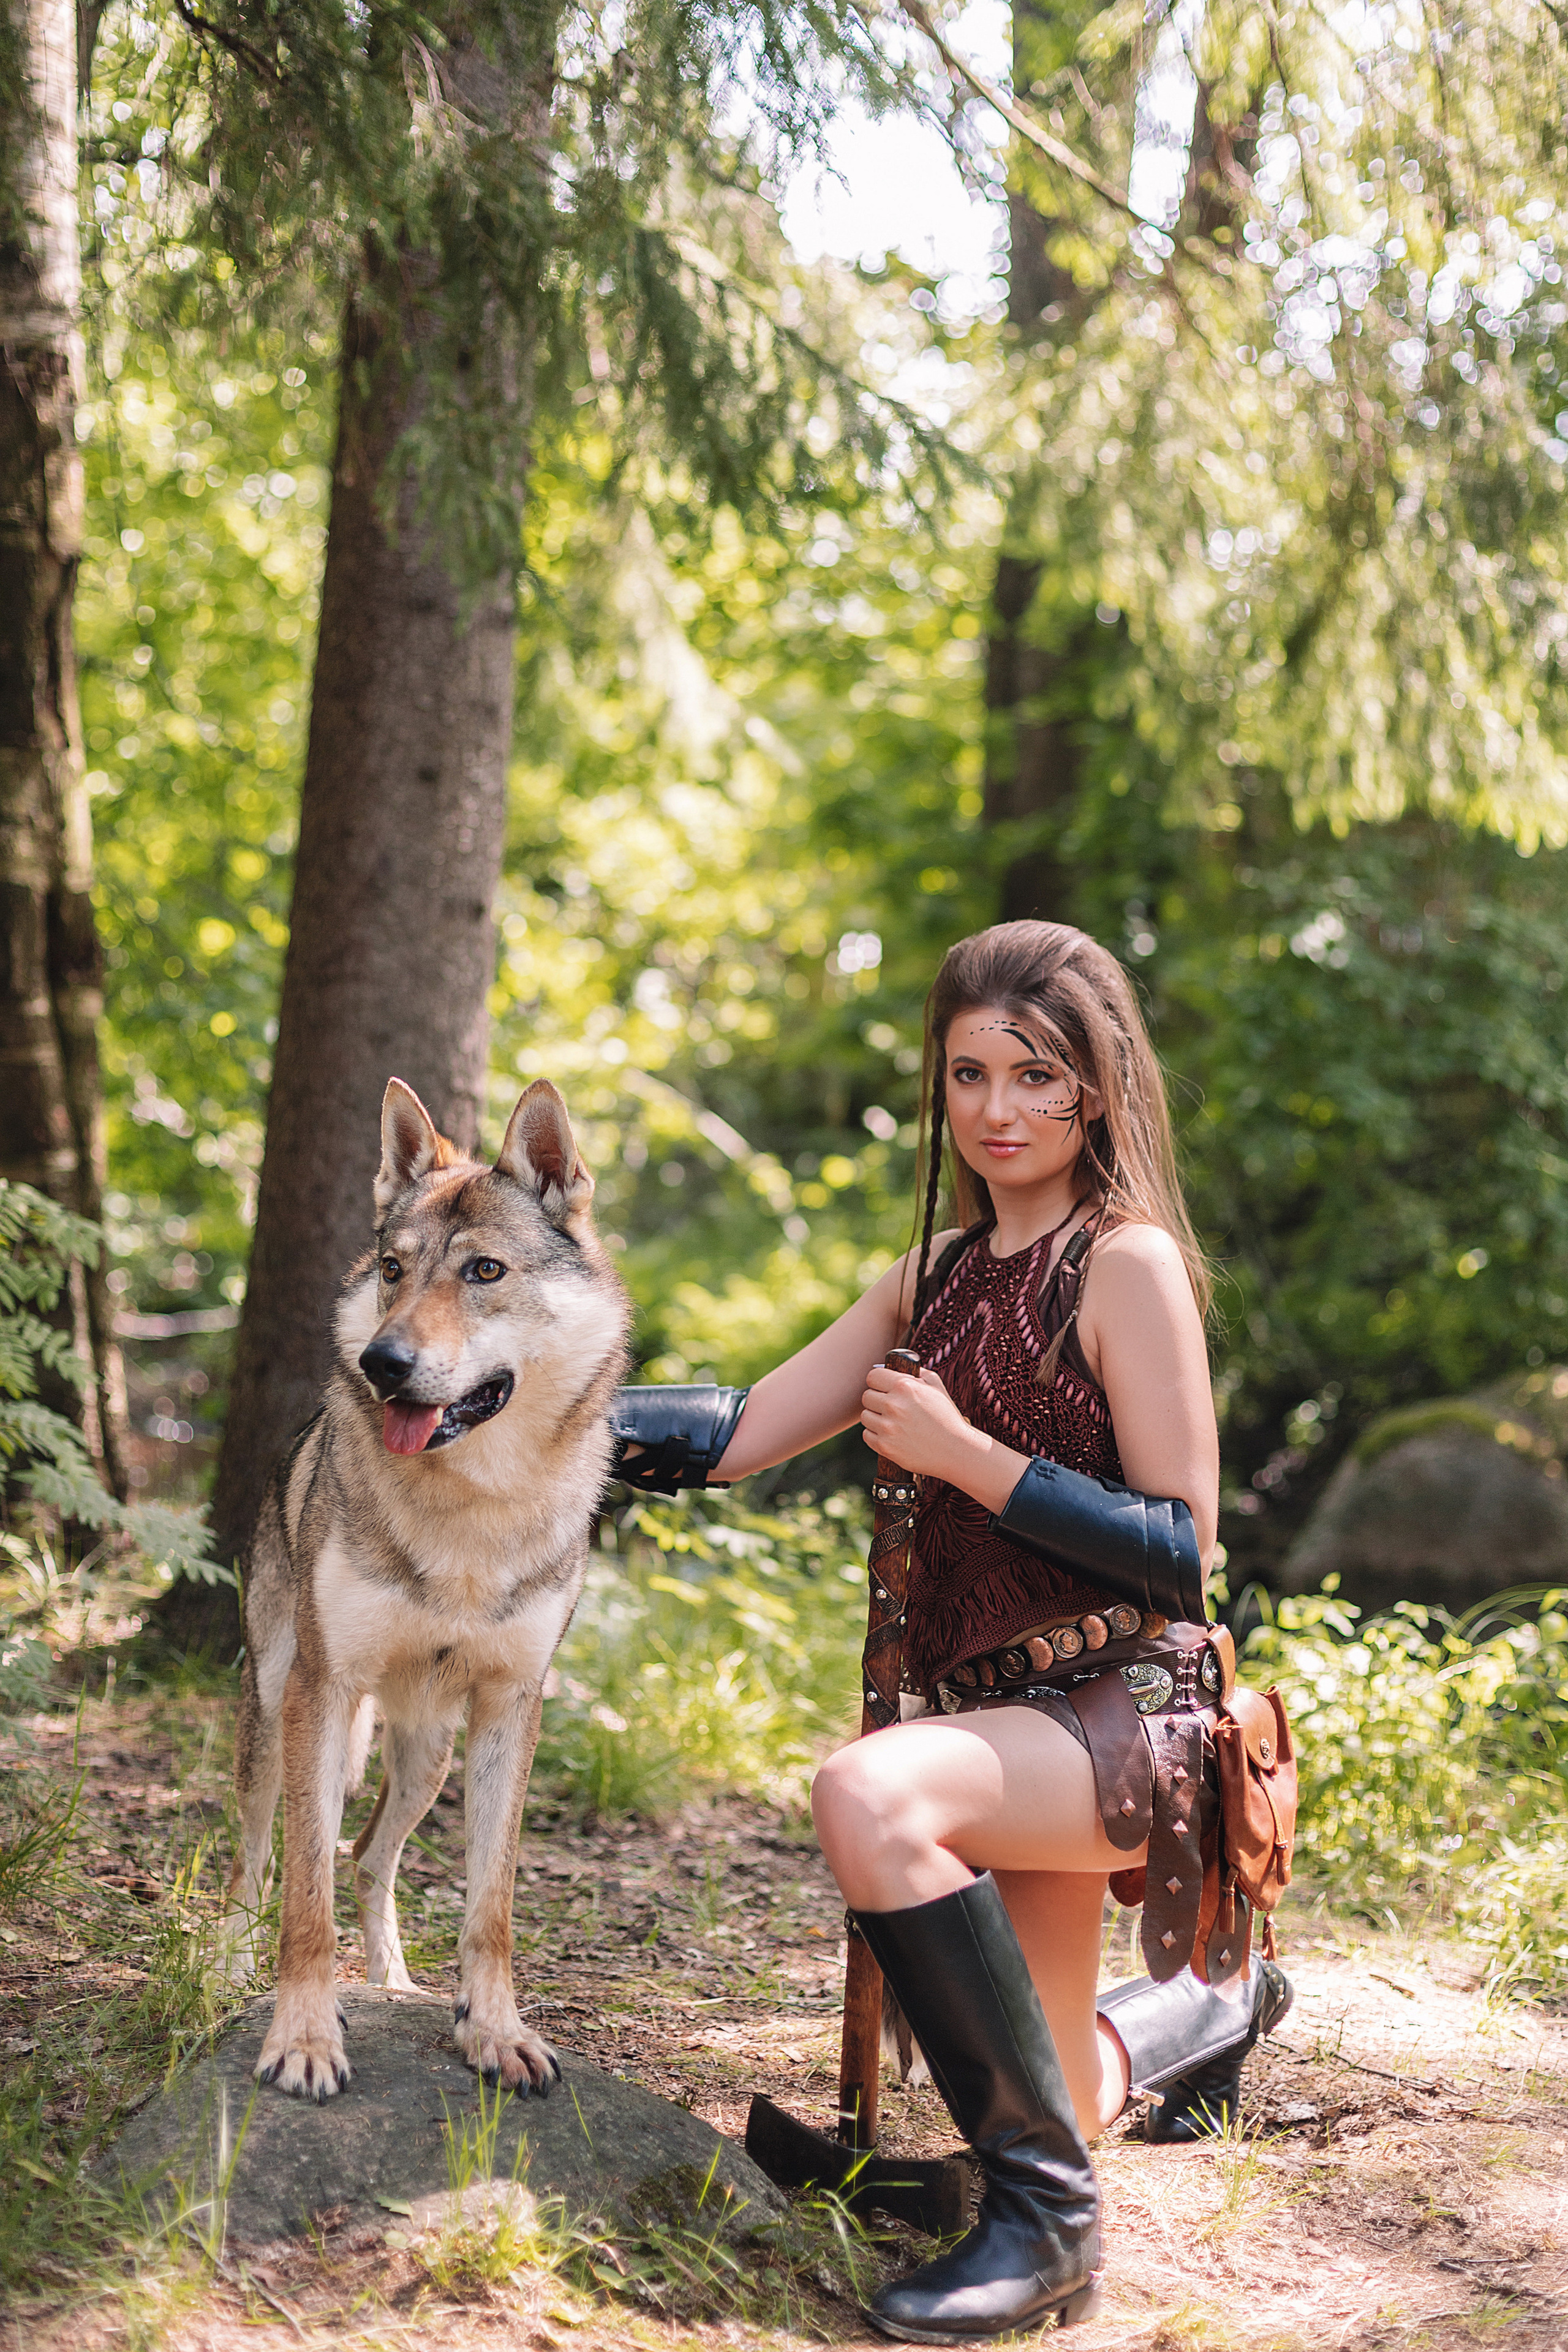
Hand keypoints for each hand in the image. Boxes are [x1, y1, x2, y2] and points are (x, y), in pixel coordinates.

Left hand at [860, 1365, 972, 1480]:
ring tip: (893, 1422)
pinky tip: (892, 1435)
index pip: (872, 1376)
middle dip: (877, 1400)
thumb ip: (914, 1372)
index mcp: (904, 1386)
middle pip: (866, 1396)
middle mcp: (893, 1405)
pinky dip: (876, 1435)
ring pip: (865, 1416)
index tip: (883, 1388)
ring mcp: (888, 1427)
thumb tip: (889, 1366)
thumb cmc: (946, 1417)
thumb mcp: (936, 1386)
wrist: (955, 1450)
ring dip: (876, 1418)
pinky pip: (867, 1435)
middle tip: (891, 1407)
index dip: (878, 1382)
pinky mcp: (885, 1446)